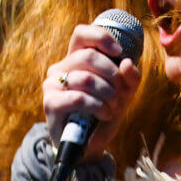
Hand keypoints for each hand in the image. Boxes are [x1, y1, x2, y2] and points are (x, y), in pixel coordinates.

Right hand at [43, 22, 140, 156]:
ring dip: (107, 94)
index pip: (81, 34)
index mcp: (75, 60)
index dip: (101, 38)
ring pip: (85, 78)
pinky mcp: (51, 103)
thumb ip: (130, 78)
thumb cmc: (103, 115)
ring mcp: (53, 85)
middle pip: (88, 55)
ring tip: (113, 107)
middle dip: (112, 75)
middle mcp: (60, 68)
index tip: (119, 53)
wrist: (89, 146)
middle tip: (120, 93)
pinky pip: (78, 98)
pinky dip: (98, 106)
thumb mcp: (123, 94)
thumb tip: (127, 63)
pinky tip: (104, 114)